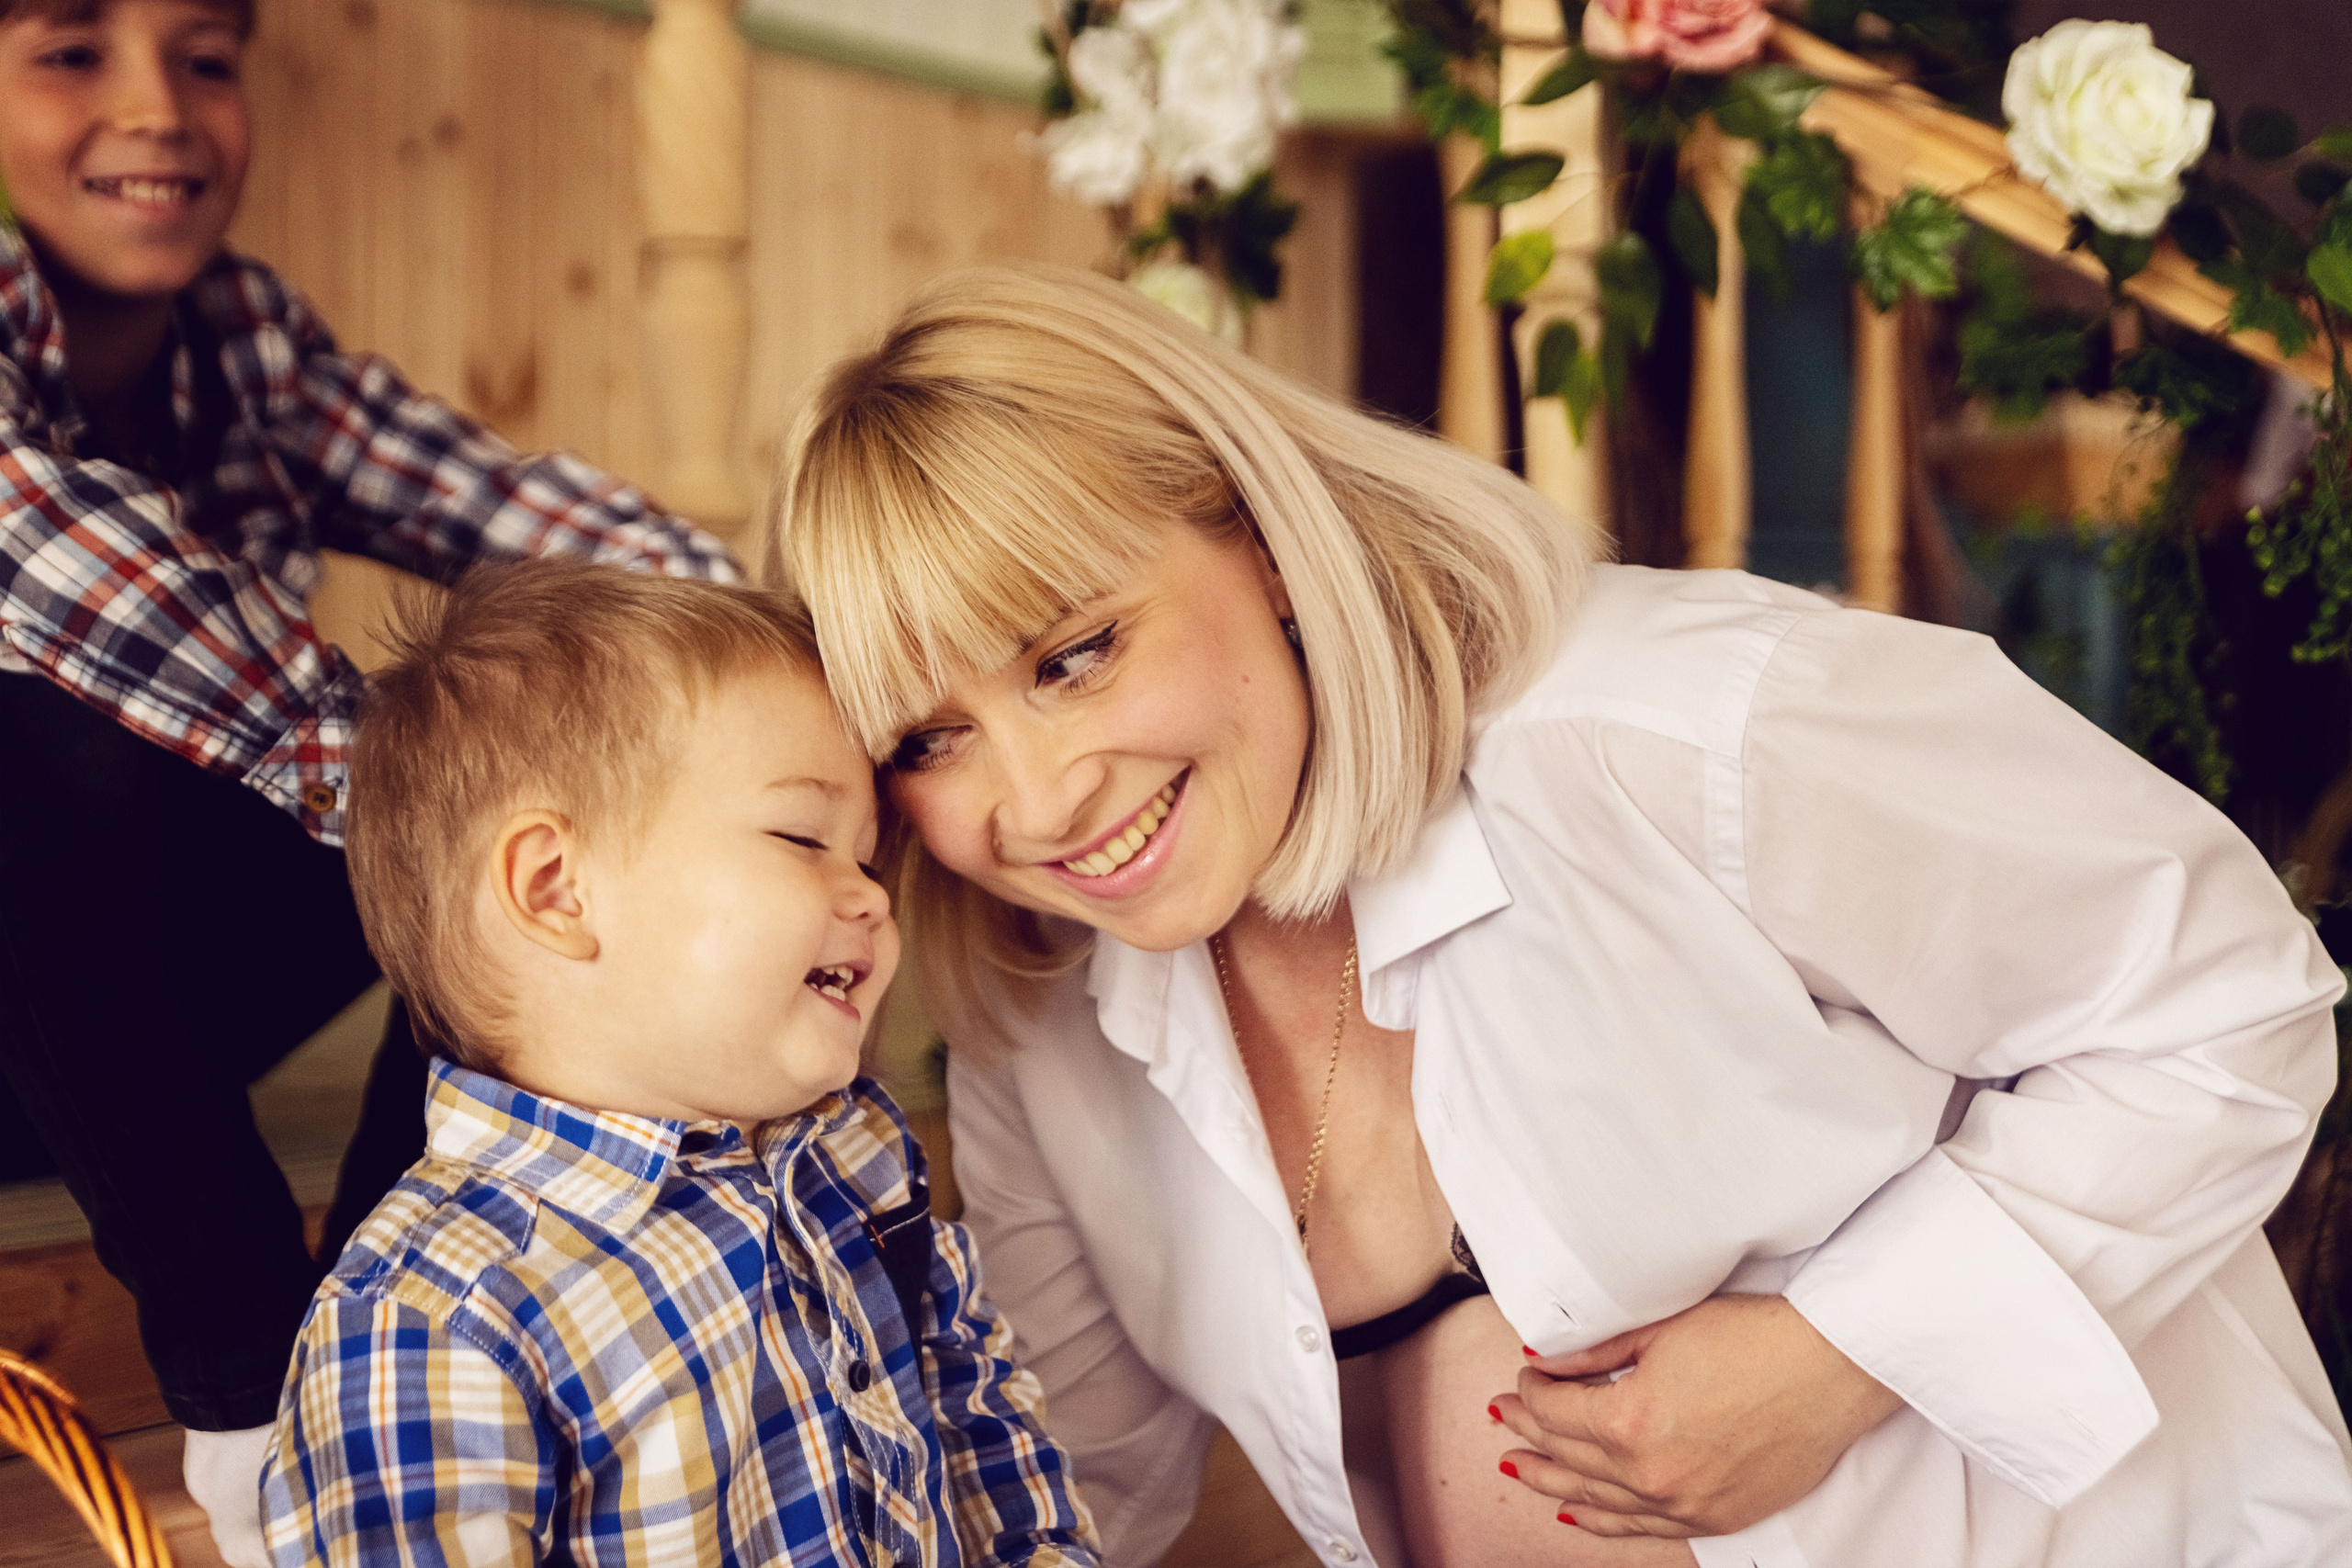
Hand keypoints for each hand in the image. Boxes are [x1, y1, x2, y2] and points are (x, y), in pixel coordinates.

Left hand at [1489, 1294, 1901, 1538]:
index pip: (1556, 1412)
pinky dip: (1604, 1520)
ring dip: (1553, 1480)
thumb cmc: (1754, 1336)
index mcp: (1629, 1420)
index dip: (1533, 1390)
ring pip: (1598, 1499)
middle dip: (1530, 1433)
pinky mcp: (1715, 1517)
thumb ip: (1594, 1353)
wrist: (1830, 1368)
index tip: (1526, 1376)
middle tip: (1504, 1416)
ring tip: (1519, 1465)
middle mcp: (1650, 1473)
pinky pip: (1643, 1527)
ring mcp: (1684, 1503)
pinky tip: (1577, 1512)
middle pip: (1569, 1455)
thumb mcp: (1659, 1329)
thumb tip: (1545, 1362)